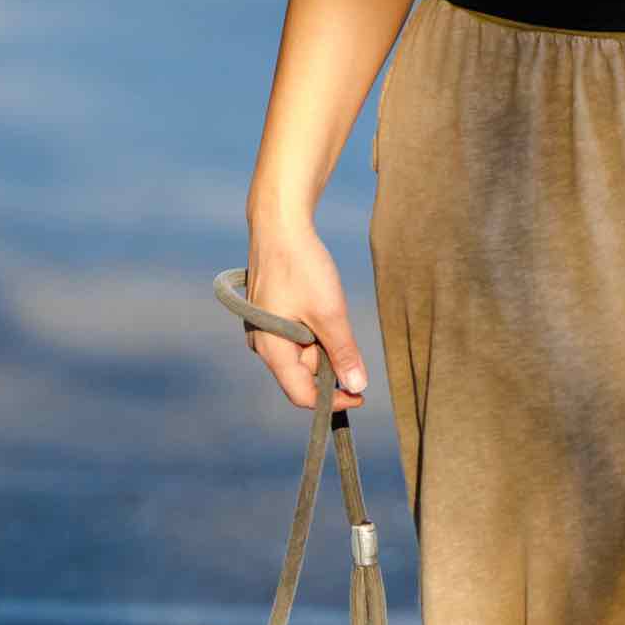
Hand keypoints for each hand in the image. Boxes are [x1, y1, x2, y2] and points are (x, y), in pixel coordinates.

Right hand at [242, 220, 368, 412]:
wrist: (280, 224)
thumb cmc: (301, 265)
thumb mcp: (330, 313)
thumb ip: (343, 353)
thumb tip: (358, 387)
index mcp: (271, 349)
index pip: (302, 394)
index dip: (333, 400)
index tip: (361, 395)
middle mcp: (262, 344)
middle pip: (302, 375)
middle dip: (329, 367)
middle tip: (349, 340)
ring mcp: (265, 330)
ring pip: (301, 354)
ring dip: (324, 346)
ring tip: (331, 312)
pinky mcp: (271, 316)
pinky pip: (296, 337)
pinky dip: (316, 332)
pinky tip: (322, 307)